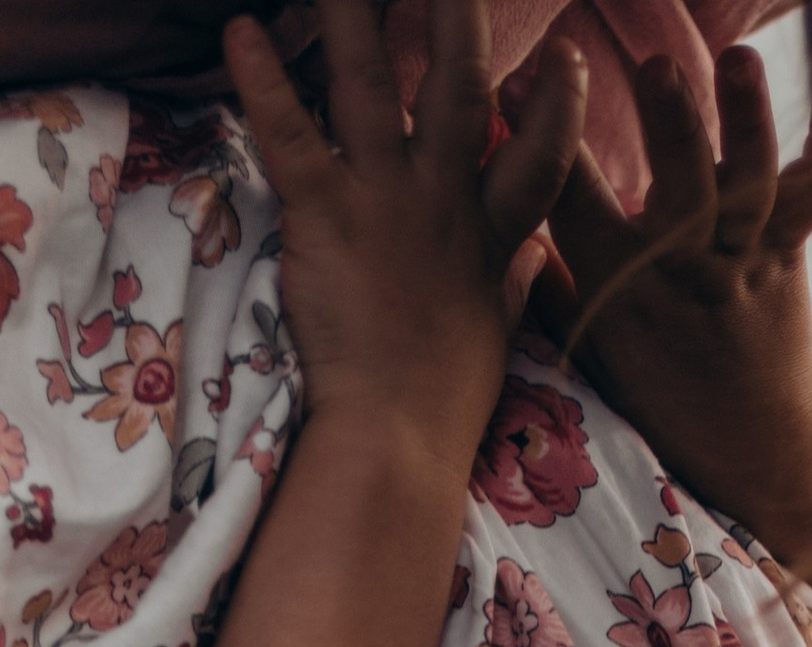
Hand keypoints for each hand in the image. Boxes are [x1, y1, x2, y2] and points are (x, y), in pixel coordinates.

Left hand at [224, 0, 584, 481]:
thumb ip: (512, 283)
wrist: (398, 438)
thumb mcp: (492, 336)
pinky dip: (264, 84)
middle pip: (461, 85)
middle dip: (459, 13)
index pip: (540, 154)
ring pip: (372, 84)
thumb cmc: (443, 400)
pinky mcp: (328, 217)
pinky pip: (292, 137)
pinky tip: (243, 30)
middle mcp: (443, 199)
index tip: (568, 57)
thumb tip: (534, 257)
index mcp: (488, 232)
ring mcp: (385, 201)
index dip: (560, 105)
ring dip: (354, 13)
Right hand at [546, 46, 811, 560]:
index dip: (548, 143)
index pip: (577, 204)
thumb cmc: (650, 376)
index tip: (520, 83)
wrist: (747, 441)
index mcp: (619, 286)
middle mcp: (683, 272)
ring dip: (745, 119)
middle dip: (673, 128)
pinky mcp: (787, 249)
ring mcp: (741, 260)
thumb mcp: (584, 336)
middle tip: (656, 67)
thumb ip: (542, 269)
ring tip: (737, 59)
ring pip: (750, 186)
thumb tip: (482, 198)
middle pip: (683, 193)